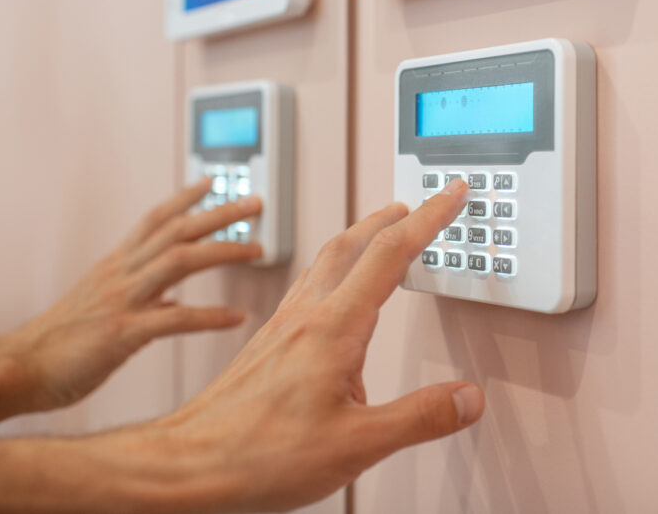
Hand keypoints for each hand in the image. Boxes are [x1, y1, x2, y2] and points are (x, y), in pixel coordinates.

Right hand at [0, 179, 262, 433]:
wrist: (19, 369)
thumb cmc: (60, 344)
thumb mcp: (103, 310)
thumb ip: (140, 300)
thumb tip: (174, 303)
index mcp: (114, 267)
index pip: (154, 220)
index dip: (185, 198)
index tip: (214, 183)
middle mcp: (120, 275)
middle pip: (176, 231)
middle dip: (220, 214)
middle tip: (256, 203)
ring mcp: (121, 301)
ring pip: (179, 261)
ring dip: (224, 251)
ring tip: (258, 249)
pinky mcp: (122, 333)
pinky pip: (175, 319)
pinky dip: (211, 316)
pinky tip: (237, 318)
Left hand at [152, 179, 484, 510]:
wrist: (189, 463)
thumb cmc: (258, 454)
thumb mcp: (357, 445)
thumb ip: (419, 418)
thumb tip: (468, 398)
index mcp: (333, 328)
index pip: (392, 254)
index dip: (429, 219)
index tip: (450, 195)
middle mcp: (306, 316)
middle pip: (355, 242)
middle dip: (394, 217)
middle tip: (420, 204)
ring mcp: (283, 325)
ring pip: (327, 259)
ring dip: (362, 236)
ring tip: (381, 232)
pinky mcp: (268, 341)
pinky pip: (308, 283)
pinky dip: (334, 266)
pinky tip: (333, 291)